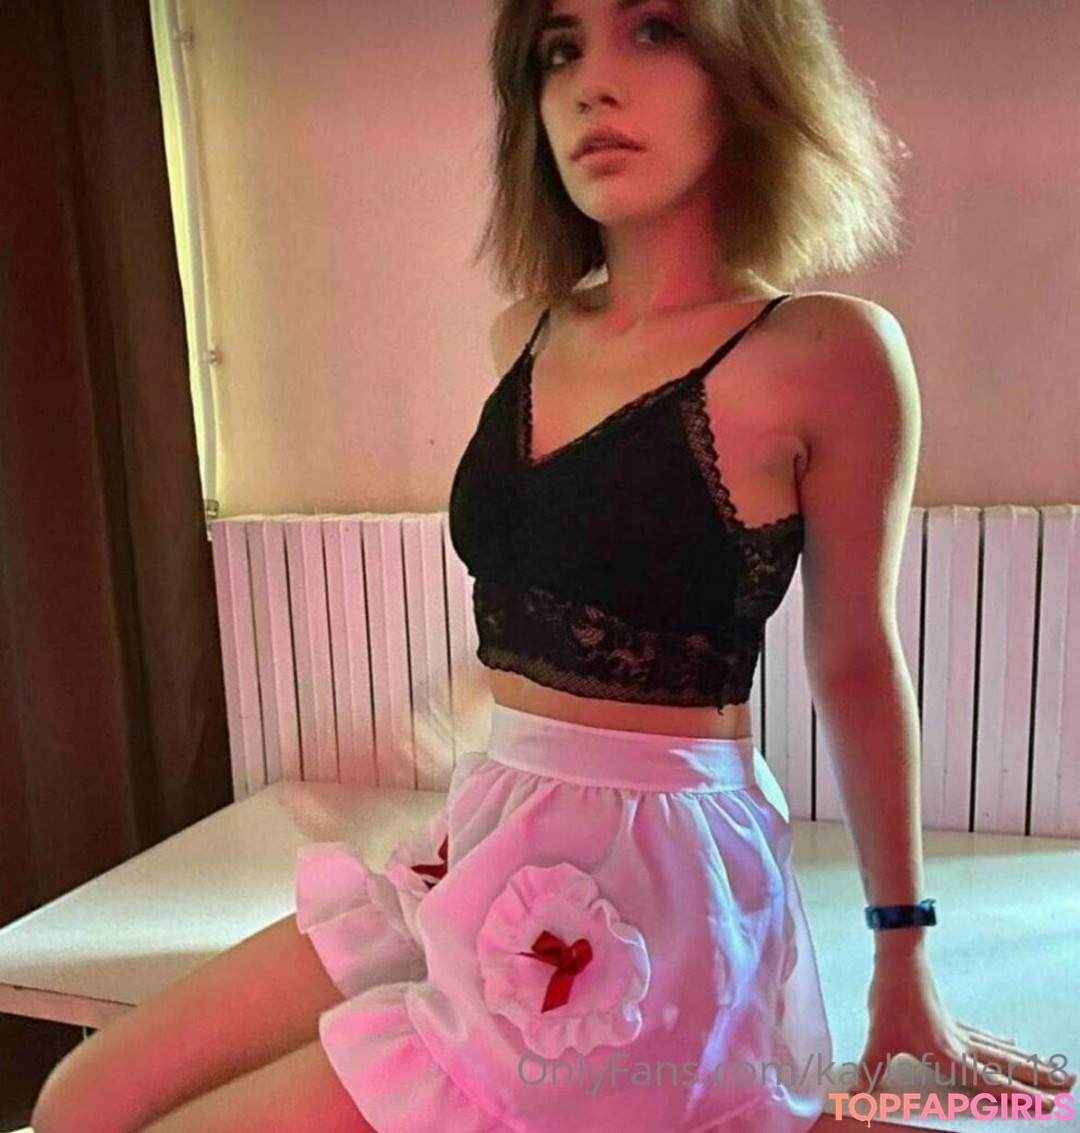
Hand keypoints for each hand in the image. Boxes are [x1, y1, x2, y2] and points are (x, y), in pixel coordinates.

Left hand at [851, 952, 1075, 1117]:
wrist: (898, 958)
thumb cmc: (891, 997)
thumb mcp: (879, 1037)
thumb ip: (870, 1068)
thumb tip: (855, 1094)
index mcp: (947, 1054)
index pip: (988, 1081)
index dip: (1016, 1096)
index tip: (1046, 1104)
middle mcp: (959, 1043)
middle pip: (1006, 1065)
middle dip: (1037, 1079)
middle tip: (1069, 1084)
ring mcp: (957, 1029)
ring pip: (1000, 1050)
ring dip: (1027, 1061)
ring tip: (1054, 1069)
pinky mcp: (950, 1017)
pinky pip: (983, 1036)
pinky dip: (1000, 1043)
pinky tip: (1011, 1041)